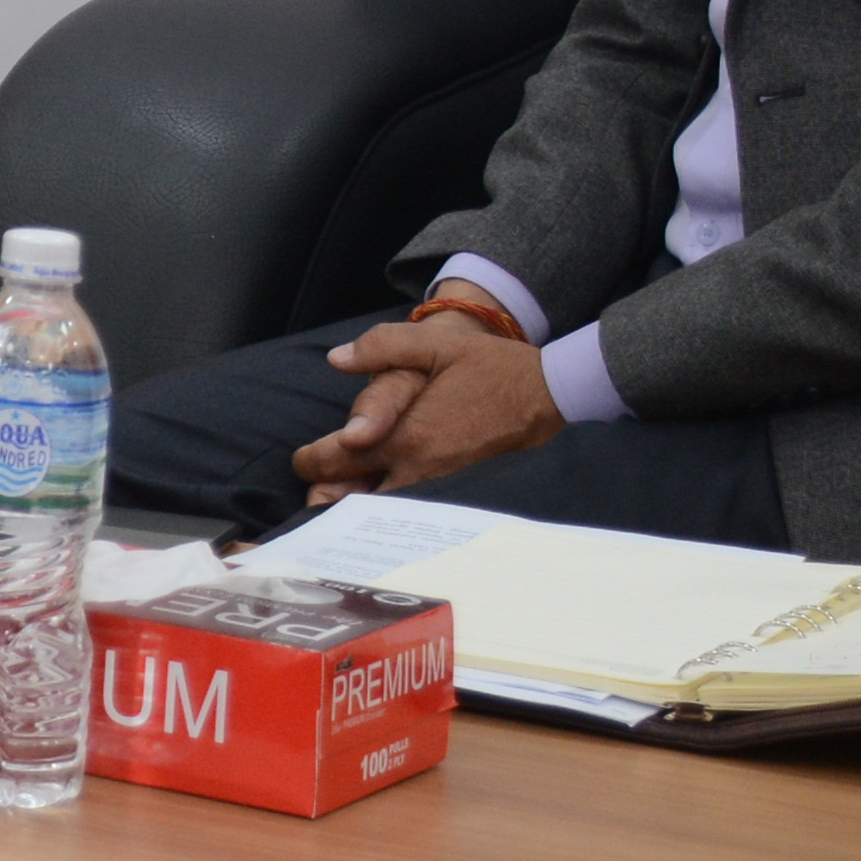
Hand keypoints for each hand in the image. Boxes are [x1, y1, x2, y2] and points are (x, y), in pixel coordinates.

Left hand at [300, 309, 566, 499]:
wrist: (555, 396)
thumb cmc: (496, 369)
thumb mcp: (438, 344)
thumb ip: (382, 347)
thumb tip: (337, 359)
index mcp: (405, 436)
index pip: (336, 461)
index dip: (310, 462)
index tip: (304, 460)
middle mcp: (420, 472)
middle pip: (353, 501)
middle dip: (328, 497)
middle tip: (316, 492)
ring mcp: (444, 491)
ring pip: (386, 515)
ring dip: (361, 510)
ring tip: (343, 506)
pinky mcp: (466, 499)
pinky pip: (419, 515)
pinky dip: (397, 515)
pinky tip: (388, 510)